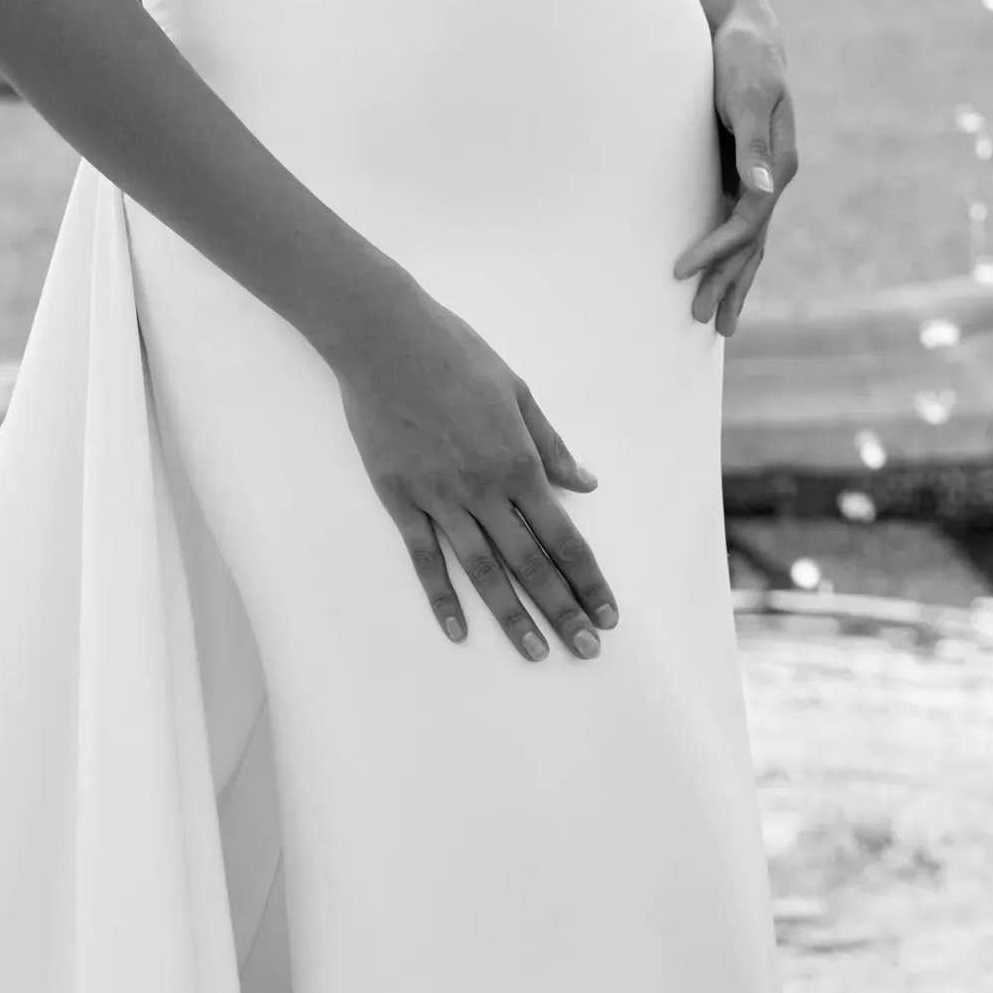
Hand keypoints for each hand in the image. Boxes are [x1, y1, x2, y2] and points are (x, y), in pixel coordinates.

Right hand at [327, 277, 617, 661]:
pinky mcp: (400, 497)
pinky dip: (441, 596)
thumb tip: (587, 484)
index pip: (563, 535)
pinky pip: (425, 557)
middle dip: (563, 610)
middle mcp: (484, 489)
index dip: (588, 579)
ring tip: (535, 653)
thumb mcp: (518, 391)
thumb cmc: (455, 354)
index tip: (607, 614)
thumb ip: (551, 445)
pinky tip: (458, 629)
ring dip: (512, 616)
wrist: (385, 338)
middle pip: (531, 563)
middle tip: (586, 652)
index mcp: (519, 462)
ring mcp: (439, 497)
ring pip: (483, 570)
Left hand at [673, 0, 798, 336]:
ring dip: (735, 278)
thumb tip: (762, 190)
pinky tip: (722, 271)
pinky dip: (732, 251)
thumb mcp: (746, 96)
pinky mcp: (743, 168)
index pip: (748, 224)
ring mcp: (761, 175)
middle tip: (707, 324)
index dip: (716, 251)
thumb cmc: (743, 59)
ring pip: (750, 239)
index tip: (680, 272)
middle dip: (730, 283)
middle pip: (753, 242)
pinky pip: (740, 221)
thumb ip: (751, 144)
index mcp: (779, 164)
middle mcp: (774, 176)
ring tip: (721, 320)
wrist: (747, 30)